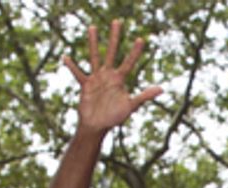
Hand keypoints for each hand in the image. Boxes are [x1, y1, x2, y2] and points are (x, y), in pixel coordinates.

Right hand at [63, 21, 162, 135]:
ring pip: (94, 57)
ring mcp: (96, 78)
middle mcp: (108, 75)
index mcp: (119, 79)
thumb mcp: (131, 106)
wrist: (97, 126)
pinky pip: (78, 73)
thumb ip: (144, 96)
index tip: (140, 39)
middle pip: (111, 52)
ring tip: (93, 28)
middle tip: (117, 22)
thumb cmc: (115, 118)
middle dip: (114, 38)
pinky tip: (66, 57)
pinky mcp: (85, 84)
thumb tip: (162, 89)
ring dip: (93, 43)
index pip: (128, 62)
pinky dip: (72, 66)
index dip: (134, 52)